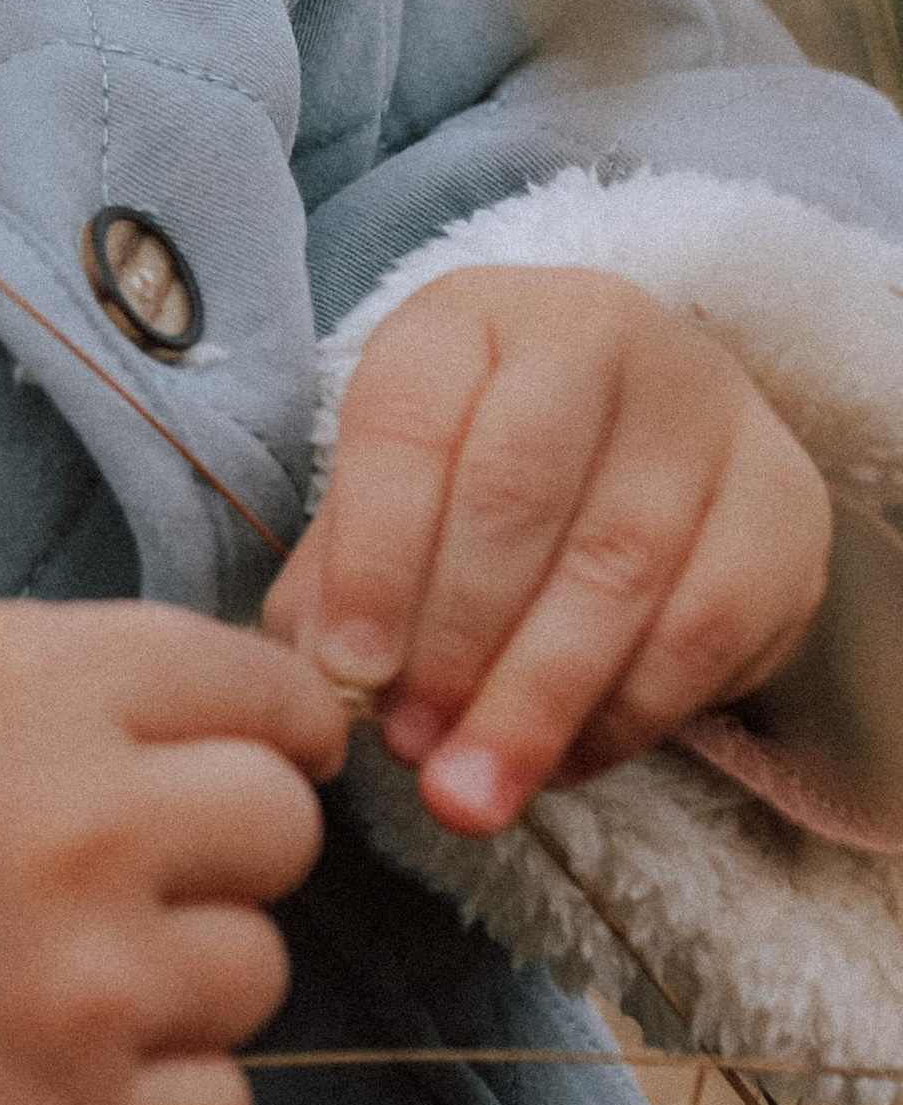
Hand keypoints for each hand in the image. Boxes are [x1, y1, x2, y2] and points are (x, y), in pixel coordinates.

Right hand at [0, 601, 347, 1104]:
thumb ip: (96, 679)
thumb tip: (250, 718)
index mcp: (62, 683)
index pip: (275, 697)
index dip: (278, 729)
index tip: (259, 756)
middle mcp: (94, 825)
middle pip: (284, 832)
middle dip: (225, 846)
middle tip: (127, 866)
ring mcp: (86, 983)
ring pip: (258, 973)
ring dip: (184, 972)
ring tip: (61, 960)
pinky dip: (163, 1094)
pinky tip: (63, 1052)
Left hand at [265, 265, 831, 835]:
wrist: (642, 447)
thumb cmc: (479, 476)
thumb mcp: (394, 497)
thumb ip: (342, 582)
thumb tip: (321, 679)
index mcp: (467, 316)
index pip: (408, 421)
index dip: (374, 558)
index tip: (349, 672)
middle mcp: (593, 330)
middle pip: (515, 494)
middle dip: (454, 642)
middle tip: (412, 747)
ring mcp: (704, 405)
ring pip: (616, 567)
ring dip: (535, 699)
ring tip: (472, 788)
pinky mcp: (783, 498)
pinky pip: (703, 627)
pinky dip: (623, 714)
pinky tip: (562, 760)